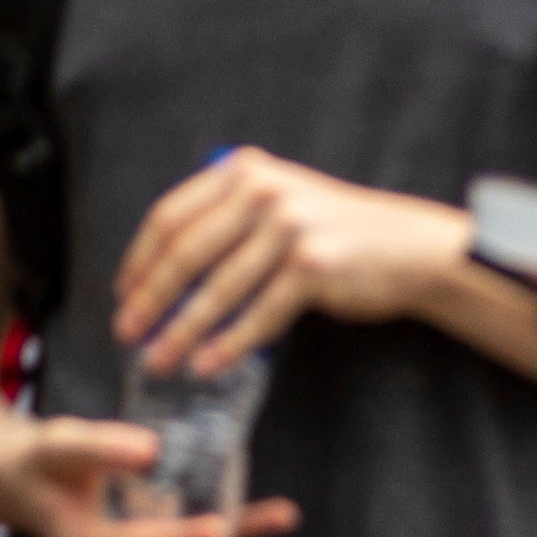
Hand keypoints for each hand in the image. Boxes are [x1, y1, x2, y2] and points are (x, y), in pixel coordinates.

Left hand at [116, 148, 469, 375]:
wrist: (412, 248)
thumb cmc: (338, 234)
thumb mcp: (280, 205)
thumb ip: (226, 222)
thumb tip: (160, 281)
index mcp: (245, 171)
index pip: (170, 217)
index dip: (139, 261)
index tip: (123, 294)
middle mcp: (264, 192)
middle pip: (185, 254)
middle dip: (149, 301)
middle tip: (127, 334)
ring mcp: (290, 227)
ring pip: (217, 290)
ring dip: (182, 332)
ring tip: (160, 361)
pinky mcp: (313, 265)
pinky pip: (257, 314)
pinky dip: (229, 345)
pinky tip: (209, 365)